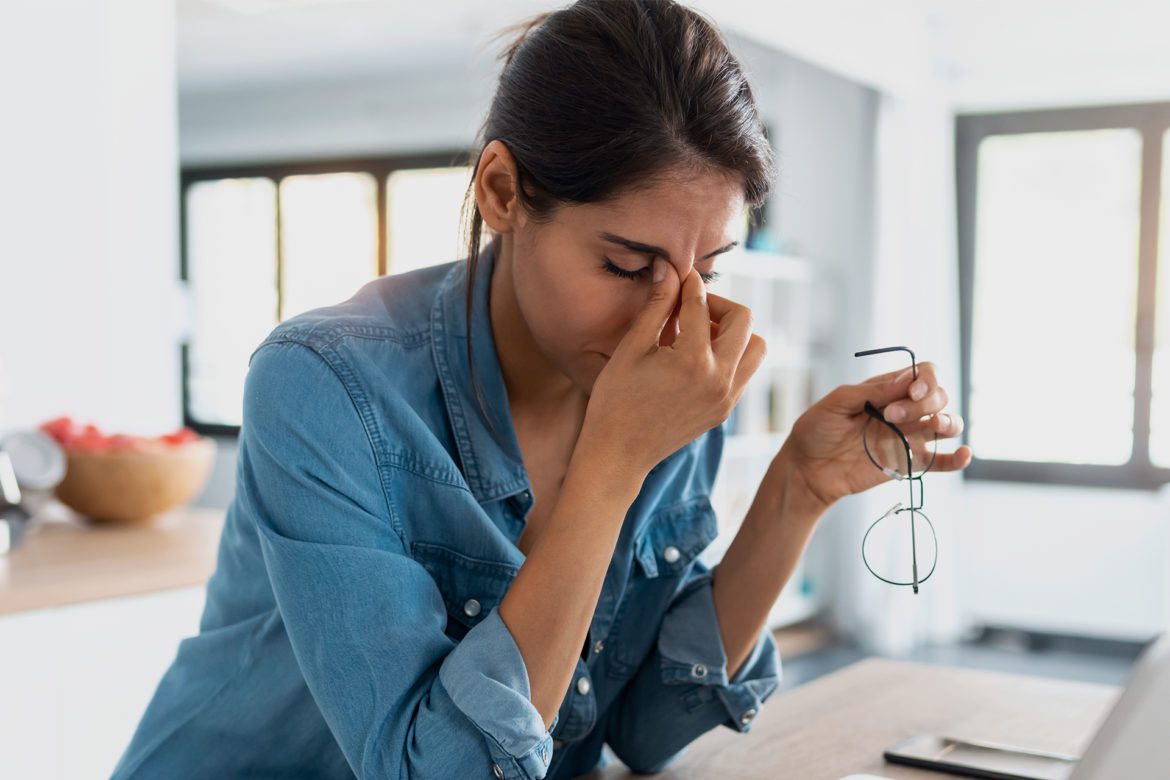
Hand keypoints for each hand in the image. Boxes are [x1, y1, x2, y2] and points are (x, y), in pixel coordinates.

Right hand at [580, 258, 767, 475]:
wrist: (618, 454)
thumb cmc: (615, 400)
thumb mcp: (631, 348)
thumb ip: (656, 306)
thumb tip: (668, 268)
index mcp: (693, 360)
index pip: (701, 305)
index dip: (688, 283)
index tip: (679, 274)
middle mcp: (719, 379)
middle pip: (744, 320)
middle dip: (719, 304)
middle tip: (691, 307)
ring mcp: (727, 397)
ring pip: (756, 347)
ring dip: (734, 332)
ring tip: (700, 333)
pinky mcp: (725, 410)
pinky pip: (745, 371)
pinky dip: (731, 355)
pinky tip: (698, 356)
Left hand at [778, 362, 972, 508]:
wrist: (807, 469)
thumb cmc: (816, 430)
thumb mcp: (837, 403)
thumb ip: (872, 391)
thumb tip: (907, 379)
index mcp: (887, 389)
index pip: (924, 374)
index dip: (926, 380)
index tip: (911, 391)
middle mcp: (904, 410)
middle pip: (939, 396)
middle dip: (924, 402)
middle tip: (891, 416)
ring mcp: (909, 436)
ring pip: (947, 424)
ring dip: (949, 421)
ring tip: (934, 425)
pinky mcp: (909, 463)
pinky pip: (941, 461)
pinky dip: (957, 458)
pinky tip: (963, 454)